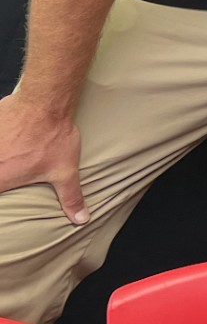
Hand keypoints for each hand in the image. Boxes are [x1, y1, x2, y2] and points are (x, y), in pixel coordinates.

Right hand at [0, 94, 86, 223]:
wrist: (44, 102)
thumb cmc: (53, 138)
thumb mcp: (64, 172)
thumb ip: (69, 198)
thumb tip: (81, 220)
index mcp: (0, 179)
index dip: (2, 195)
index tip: (8, 186)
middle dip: (2, 173)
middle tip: (13, 167)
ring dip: (1, 154)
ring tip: (13, 152)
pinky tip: (7, 139)